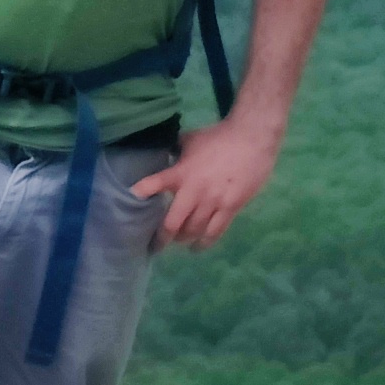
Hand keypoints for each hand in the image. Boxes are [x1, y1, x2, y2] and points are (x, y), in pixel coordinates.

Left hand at [133, 109, 282, 249]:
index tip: (132, 203)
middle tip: (155, 245)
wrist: (252, 139)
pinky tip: (198, 247)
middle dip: (162, 238)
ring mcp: (213, 202)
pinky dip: (204, 242)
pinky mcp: (231, 208)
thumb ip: (175, 150)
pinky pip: (215, 231)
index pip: (154, 184)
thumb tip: (163, 153)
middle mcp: (194, 191)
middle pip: (173, 223)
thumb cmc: (219, 137)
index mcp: (181, 172)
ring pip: (193, 230)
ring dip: (183, 239)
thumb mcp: (191, 140)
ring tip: (178, 242)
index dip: (141, 194)